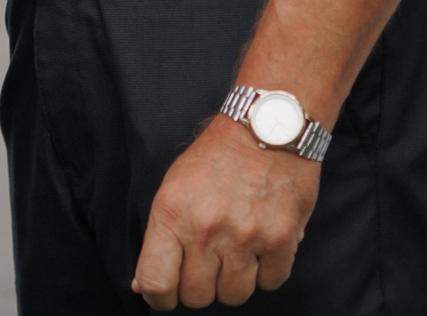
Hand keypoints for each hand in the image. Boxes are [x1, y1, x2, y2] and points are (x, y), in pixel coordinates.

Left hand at [132, 115, 317, 307]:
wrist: (266, 129)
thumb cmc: (216, 159)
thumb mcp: (173, 188)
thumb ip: (159, 238)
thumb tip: (145, 287)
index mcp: (172, 213)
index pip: (156, 282)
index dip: (159, 298)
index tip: (166, 296)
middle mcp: (207, 228)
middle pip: (197, 296)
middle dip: (199, 289)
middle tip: (205, 268)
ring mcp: (246, 236)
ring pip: (234, 296)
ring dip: (232, 283)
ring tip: (234, 256)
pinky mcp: (281, 240)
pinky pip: (270, 283)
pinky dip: (265, 273)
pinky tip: (260, 248)